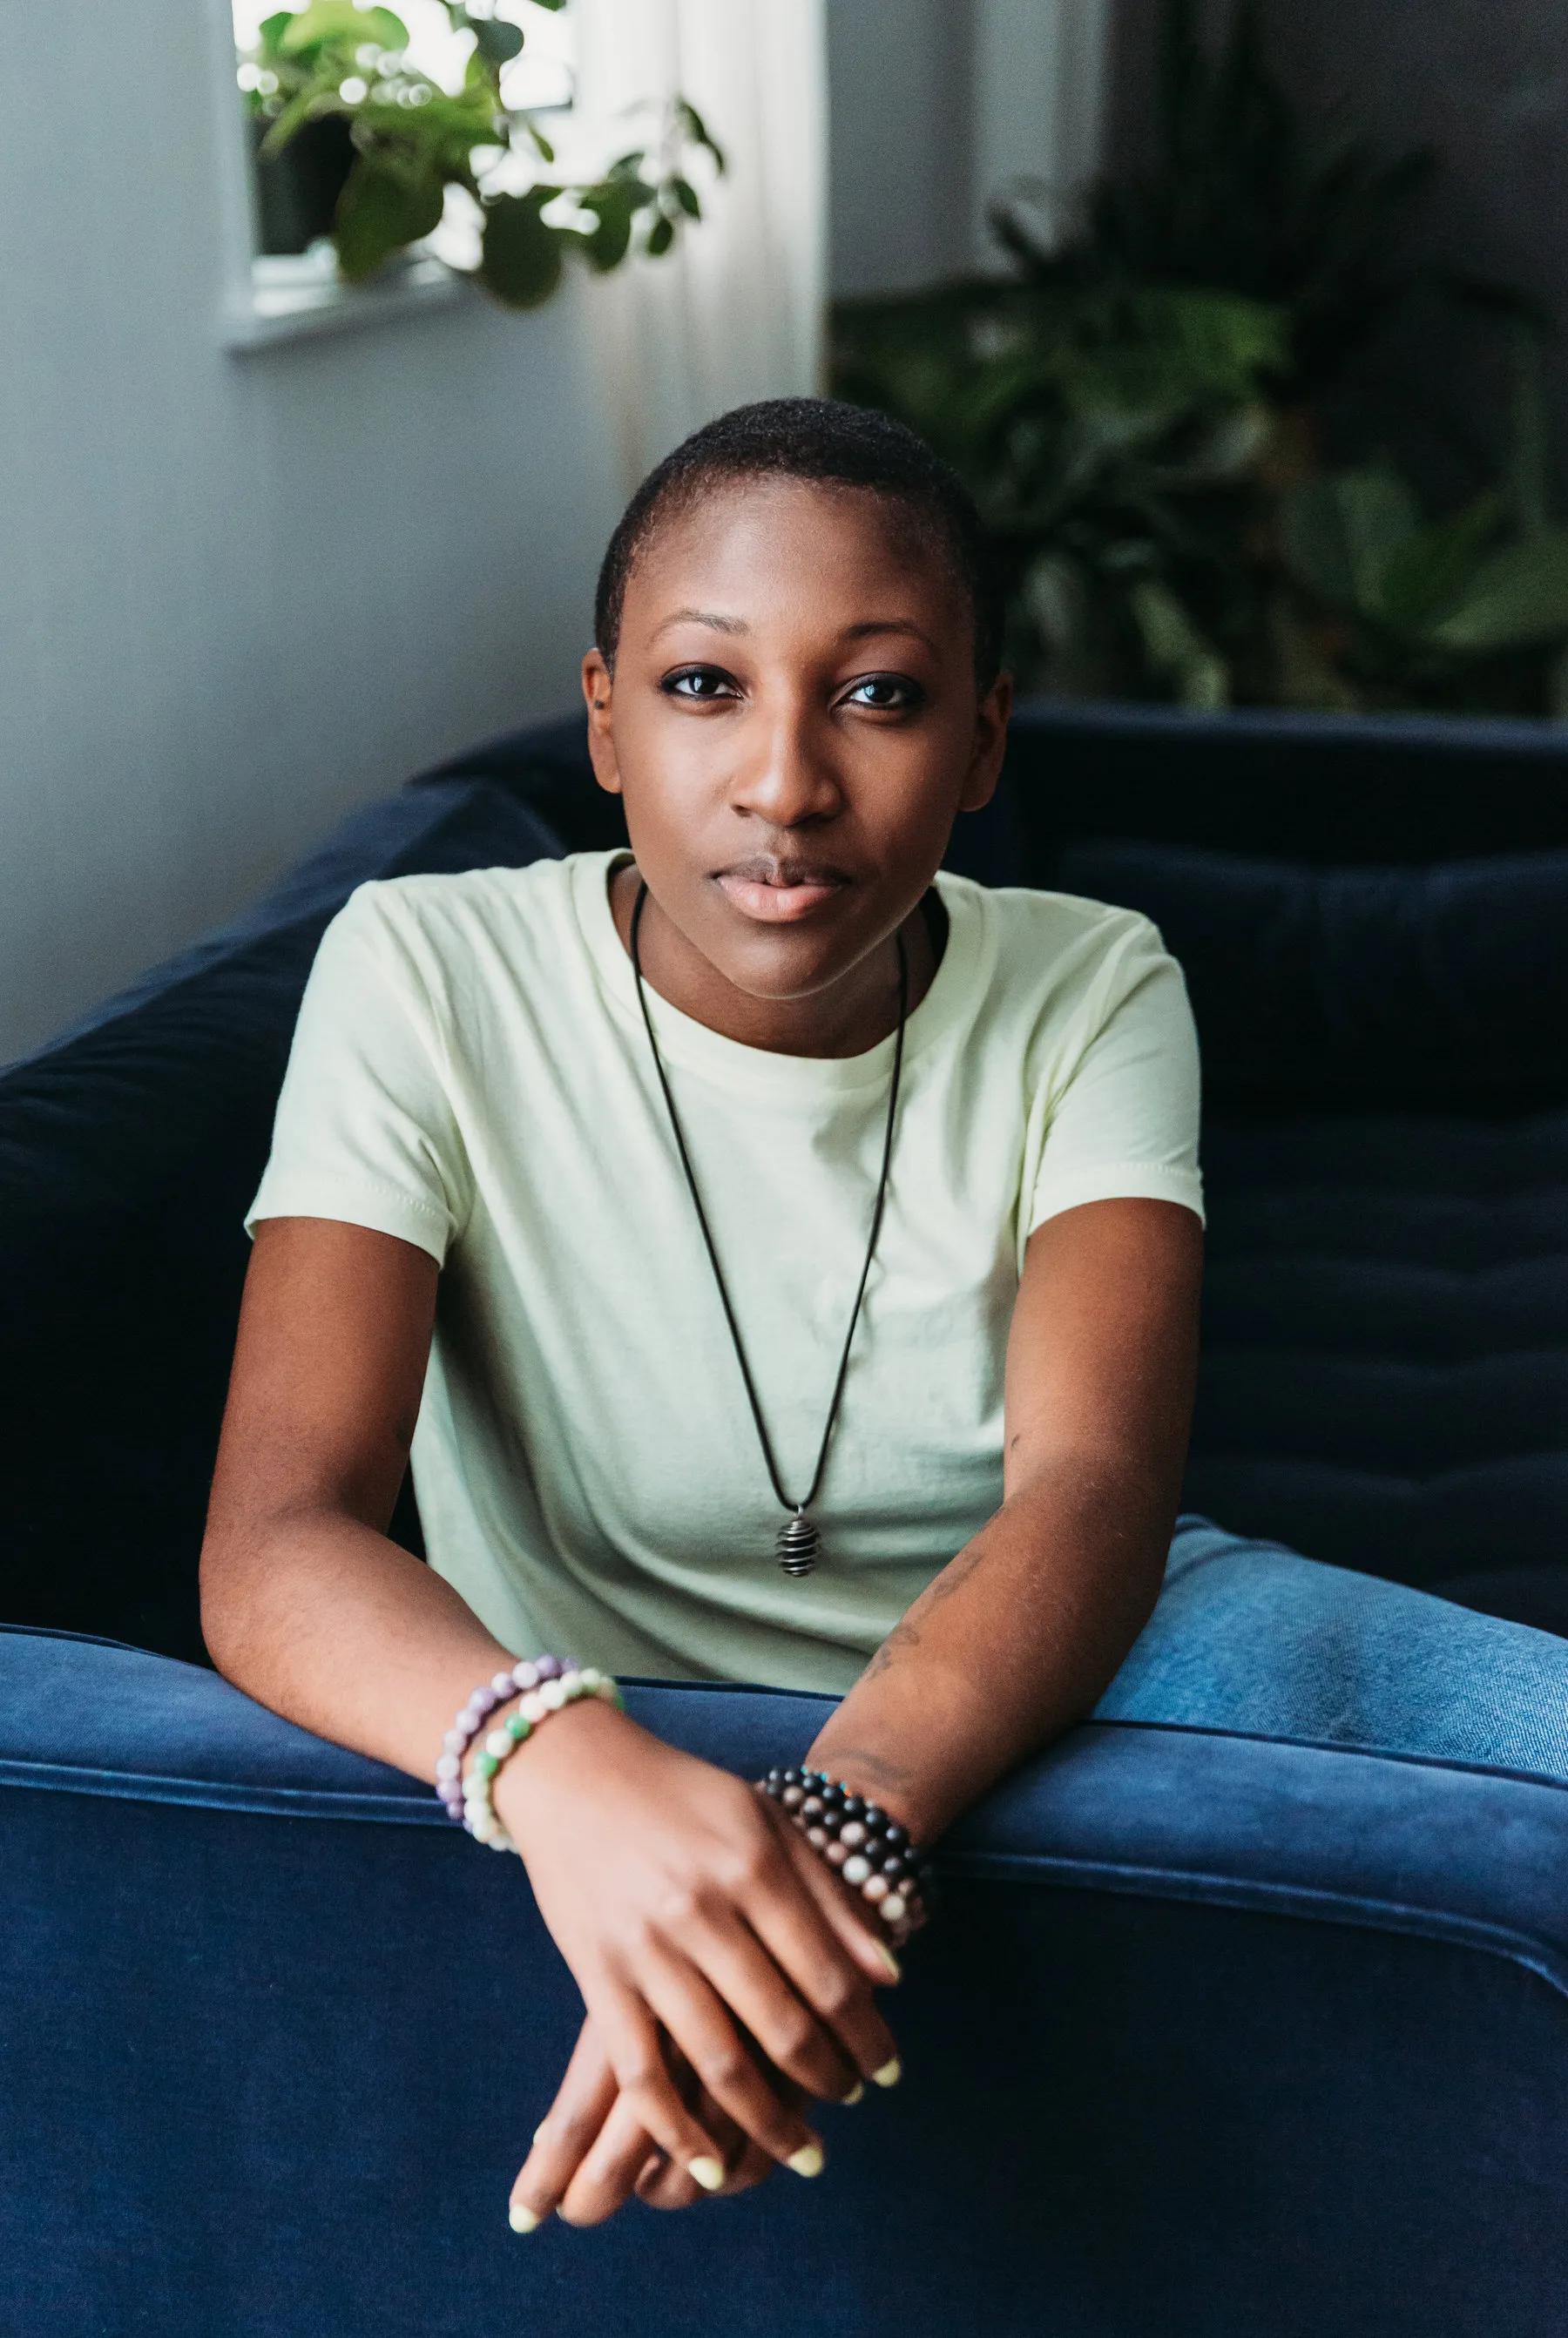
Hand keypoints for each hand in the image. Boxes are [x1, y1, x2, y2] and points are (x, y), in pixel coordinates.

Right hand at [495, 1699, 900, 2195]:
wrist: (575, 1772)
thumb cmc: (683, 1794)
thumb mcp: (768, 1820)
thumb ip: (829, 1895)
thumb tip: (889, 1977)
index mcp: (754, 1867)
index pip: (829, 1977)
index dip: (867, 2037)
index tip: (887, 2072)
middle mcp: (703, 1910)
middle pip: (782, 2027)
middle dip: (828, 2080)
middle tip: (849, 2102)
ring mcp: (647, 1948)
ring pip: (717, 2062)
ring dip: (767, 2122)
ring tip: (801, 2150)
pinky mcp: (598, 1976)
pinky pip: (640, 2073)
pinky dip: (677, 2130)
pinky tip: (708, 2165)